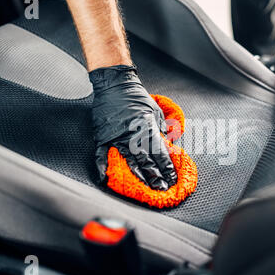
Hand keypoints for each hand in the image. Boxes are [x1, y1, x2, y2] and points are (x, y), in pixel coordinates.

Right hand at [89, 65, 177, 190]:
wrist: (115, 85)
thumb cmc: (136, 97)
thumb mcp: (155, 110)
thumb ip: (161, 128)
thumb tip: (167, 142)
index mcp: (148, 128)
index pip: (160, 153)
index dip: (167, 167)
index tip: (172, 178)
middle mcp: (134, 136)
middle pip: (147, 161)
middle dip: (156, 176)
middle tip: (162, 189)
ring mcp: (117, 138)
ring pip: (129, 161)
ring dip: (139, 176)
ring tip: (146, 188)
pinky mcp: (103, 137)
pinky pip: (102, 155)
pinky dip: (103, 167)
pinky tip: (105, 178)